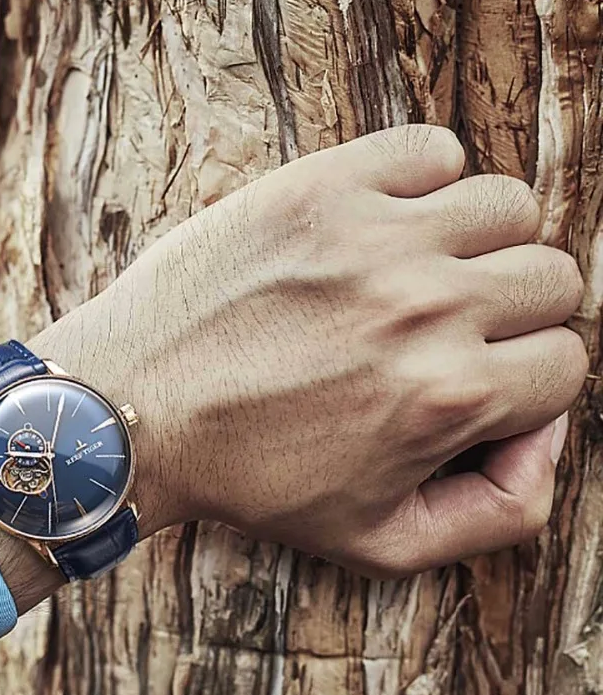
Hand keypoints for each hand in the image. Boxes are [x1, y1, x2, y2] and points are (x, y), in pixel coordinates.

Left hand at [27, 126, 586, 579]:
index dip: (523, 380)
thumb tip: (548, 433)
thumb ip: (500, 512)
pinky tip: (386, 223)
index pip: (565, 363)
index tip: (473, 379)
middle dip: (513, 312)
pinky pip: (431, 150)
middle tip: (449, 330)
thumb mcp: (380, 543)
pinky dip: (426, 180)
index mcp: (449, 399)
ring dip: (480, 243)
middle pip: (550, 278)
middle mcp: (426, 309)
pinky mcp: (320, 188)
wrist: (134, 409)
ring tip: (420, 274)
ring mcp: (373, 238)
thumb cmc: (248, 479)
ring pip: (508, 206)